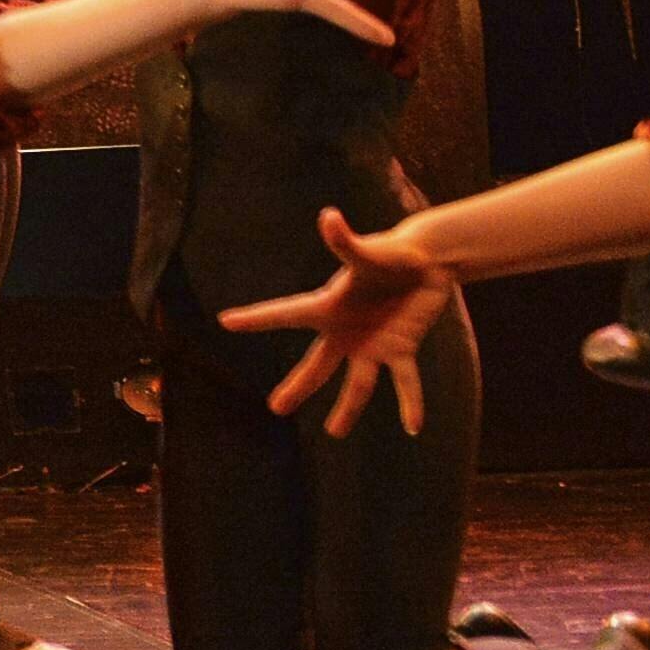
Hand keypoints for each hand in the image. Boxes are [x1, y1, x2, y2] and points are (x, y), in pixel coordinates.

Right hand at [217, 208, 459, 437]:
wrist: (424, 262)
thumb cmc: (391, 253)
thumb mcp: (369, 251)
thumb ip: (347, 242)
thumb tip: (328, 217)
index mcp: (330, 306)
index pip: (286, 313)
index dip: (256, 319)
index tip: (225, 322)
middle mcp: (345, 330)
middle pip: (317, 364)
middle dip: (298, 387)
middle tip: (275, 409)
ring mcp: (372, 343)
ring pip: (358, 383)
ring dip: (347, 409)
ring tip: (335, 432)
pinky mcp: (400, 349)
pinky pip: (404, 381)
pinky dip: (410, 403)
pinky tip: (414, 427)